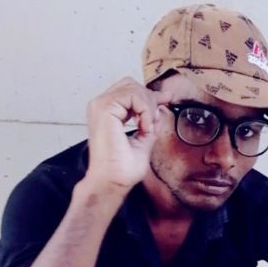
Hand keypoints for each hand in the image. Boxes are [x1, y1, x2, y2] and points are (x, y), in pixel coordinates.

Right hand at [85, 77, 163, 197]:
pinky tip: (144, 127)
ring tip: (147, 128)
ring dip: (147, 106)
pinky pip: (132, 95)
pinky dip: (144, 109)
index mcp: (107, 112)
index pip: (129, 91)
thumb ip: (149, 123)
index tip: (167, 99)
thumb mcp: (143, 141)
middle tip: (154, 121)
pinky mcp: (104, 108)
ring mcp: (100, 105)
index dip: (149, 94)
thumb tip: (159, 108)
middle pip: (130, 84)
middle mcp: (100, 106)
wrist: (112, 182)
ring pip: (132, 87)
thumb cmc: (121, 169)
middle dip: (149, 98)